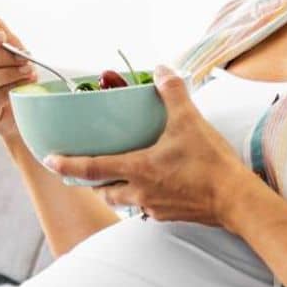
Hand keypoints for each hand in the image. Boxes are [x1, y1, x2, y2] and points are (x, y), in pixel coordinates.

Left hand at [43, 66, 255, 226]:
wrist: (236, 200)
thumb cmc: (210, 164)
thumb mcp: (190, 121)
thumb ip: (172, 93)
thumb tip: (161, 69)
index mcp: (137, 169)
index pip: (92, 168)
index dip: (68, 165)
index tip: (50, 160)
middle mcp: (139, 192)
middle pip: (104, 190)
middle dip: (93, 181)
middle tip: (89, 169)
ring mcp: (154, 207)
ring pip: (123, 202)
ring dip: (117, 191)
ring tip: (123, 176)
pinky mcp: (170, 216)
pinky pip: (147, 209)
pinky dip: (143, 198)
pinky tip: (155, 186)